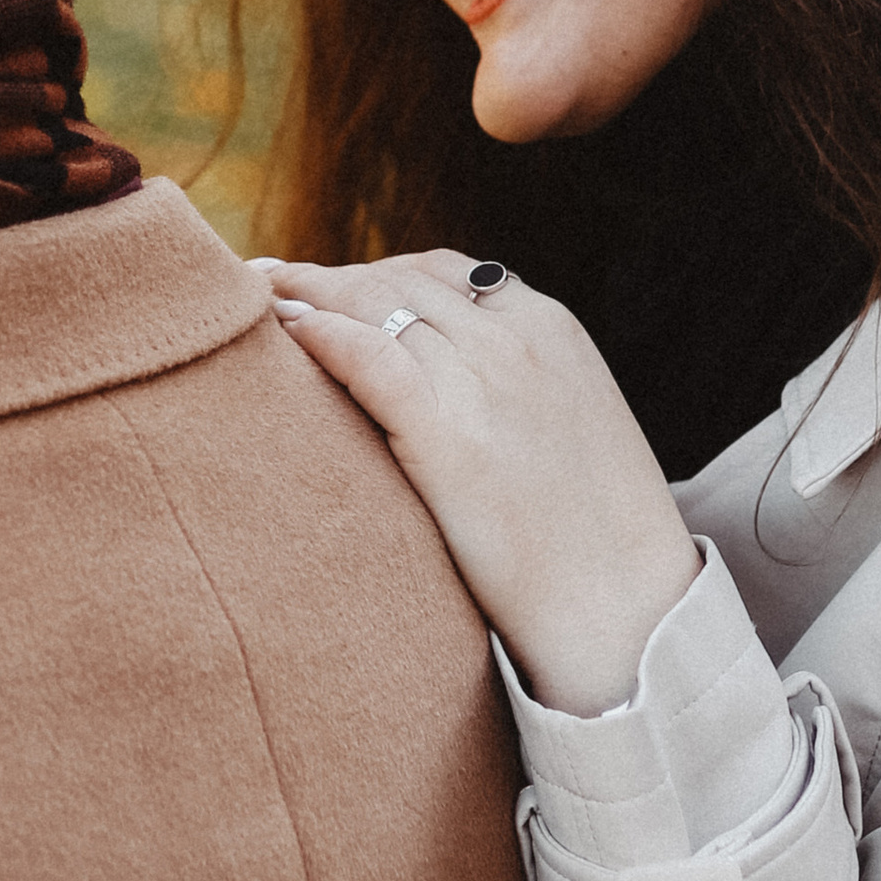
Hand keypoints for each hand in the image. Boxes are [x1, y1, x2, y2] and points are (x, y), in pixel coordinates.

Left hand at [265, 251, 700, 717]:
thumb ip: (516, 387)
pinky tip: (281, 334)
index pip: (444, 271)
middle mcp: (515, 338)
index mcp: (552, 329)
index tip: (329, 284)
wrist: (626, 608)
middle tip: (268, 284)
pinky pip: (365, 357)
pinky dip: (316, 334)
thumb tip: (450, 385)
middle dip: (328, 278)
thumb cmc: (595, 539)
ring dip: (306, 297)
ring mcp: (482, 379)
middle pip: (397, 280)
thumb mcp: (570, 427)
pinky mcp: (447, 432)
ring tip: (255, 305)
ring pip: (373, 305)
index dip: (376, 272)